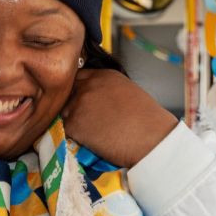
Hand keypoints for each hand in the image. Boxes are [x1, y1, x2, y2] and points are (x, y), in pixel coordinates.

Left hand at [63, 69, 177, 167]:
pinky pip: (66, 130)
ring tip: (94, 132)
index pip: (79, 77)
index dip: (79, 90)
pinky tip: (93, 140)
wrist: (150, 138)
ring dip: (74, 122)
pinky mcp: (73, 124)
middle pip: (69, 93)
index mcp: (104, 75)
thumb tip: (98, 101)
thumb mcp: (128, 92)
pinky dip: (76, 136)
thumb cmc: (147, 120)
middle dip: (74, 105)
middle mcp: (88, 86)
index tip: (85, 101)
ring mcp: (78, 104)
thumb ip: (108, 91)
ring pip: (65, 112)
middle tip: (88, 120)